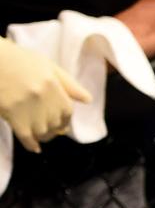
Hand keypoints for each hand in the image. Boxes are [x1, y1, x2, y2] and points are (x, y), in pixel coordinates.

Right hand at [0, 36, 91, 152]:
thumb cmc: (19, 60)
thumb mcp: (47, 66)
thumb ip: (68, 84)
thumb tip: (88, 100)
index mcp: (53, 85)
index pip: (67, 112)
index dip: (64, 118)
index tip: (61, 121)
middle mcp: (44, 99)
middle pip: (56, 124)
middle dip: (54, 128)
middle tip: (48, 127)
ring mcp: (29, 109)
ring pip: (44, 133)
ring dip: (43, 136)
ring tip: (39, 133)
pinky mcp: (14, 117)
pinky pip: (27, 138)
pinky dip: (32, 144)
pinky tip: (34, 147)